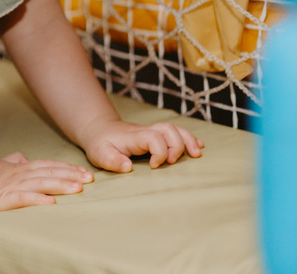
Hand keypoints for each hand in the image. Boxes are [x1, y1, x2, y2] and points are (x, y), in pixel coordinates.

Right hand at [0, 152, 93, 213]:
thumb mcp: (0, 166)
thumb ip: (13, 161)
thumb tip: (23, 157)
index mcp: (21, 168)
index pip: (48, 166)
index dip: (66, 168)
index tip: (84, 172)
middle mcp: (20, 175)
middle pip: (50, 173)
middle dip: (71, 176)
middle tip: (89, 179)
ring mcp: (13, 186)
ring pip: (41, 183)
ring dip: (60, 185)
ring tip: (77, 189)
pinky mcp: (4, 199)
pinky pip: (22, 198)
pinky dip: (37, 199)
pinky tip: (50, 202)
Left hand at [77, 116, 202, 173]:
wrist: (99, 129)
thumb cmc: (100, 144)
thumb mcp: (100, 154)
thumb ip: (112, 160)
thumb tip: (128, 167)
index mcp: (135, 137)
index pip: (154, 137)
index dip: (159, 152)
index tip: (154, 166)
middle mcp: (146, 131)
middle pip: (169, 129)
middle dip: (177, 146)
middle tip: (172, 163)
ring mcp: (152, 131)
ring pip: (175, 129)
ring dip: (188, 140)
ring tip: (197, 154)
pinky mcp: (156, 135)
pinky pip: (176, 132)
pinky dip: (188, 138)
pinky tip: (197, 147)